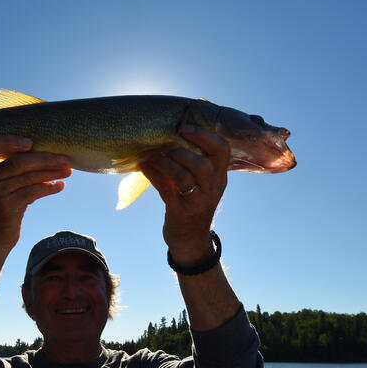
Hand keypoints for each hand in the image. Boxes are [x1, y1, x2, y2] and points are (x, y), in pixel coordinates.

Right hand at [0, 136, 71, 252]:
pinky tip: (60, 186)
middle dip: (46, 158)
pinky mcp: (5, 206)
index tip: (30, 143)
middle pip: (18, 160)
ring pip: (29, 176)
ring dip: (52, 172)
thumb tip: (46, 153)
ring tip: (68, 171)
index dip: (7, 140)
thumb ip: (10, 170)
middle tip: (65, 159)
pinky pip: (33, 192)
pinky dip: (49, 188)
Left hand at [139, 125, 229, 263]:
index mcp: (220, 178)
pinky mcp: (180, 213)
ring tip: (152, 156)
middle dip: (180, 151)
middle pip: (203, 165)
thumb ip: (197, 163)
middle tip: (164, 145)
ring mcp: (198, 203)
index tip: (185, 128)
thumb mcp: (204, 185)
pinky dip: (153, 174)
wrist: (191, 240)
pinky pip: (166, 190)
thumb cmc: (194, 204)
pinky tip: (143, 165)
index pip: (222, 151)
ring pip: (183, 178)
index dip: (205, 136)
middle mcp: (213, 190)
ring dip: (164, 163)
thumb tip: (172, 134)